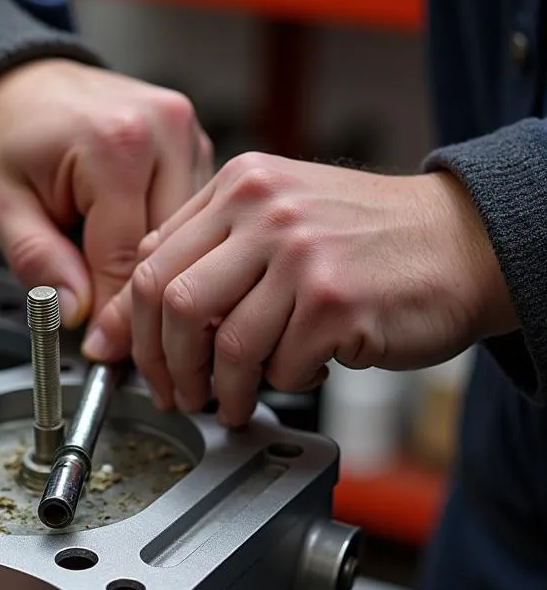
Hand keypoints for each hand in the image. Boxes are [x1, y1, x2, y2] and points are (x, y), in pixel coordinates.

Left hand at [0, 59, 211, 326]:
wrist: (22, 88)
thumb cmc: (10, 139)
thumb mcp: (3, 206)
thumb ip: (37, 261)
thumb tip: (73, 313)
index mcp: (118, 143)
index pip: (129, 258)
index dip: (116, 316)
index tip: (104, 351)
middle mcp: (166, 131)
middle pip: (171, 251)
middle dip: (142, 303)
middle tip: (116, 343)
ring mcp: (189, 136)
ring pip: (191, 240)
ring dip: (163, 276)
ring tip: (125, 303)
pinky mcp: (198, 148)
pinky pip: (192, 220)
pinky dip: (170, 249)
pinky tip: (141, 264)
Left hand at [83, 152, 515, 425]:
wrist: (461, 243)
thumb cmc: (363, 243)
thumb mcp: (277, 221)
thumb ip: (206, 256)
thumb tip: (128, 318)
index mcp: (240, 186)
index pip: (152, 262)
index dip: (132, 326)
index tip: (132, 361)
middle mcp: (266, 210)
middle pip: (173, 304)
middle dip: (165, 365)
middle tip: (177, 394)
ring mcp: (302, 254)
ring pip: (225, 344)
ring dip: (222, 390)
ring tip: (232, 403)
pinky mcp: (336, 301)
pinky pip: (278, 366)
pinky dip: (280, 383)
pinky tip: (297, 372)